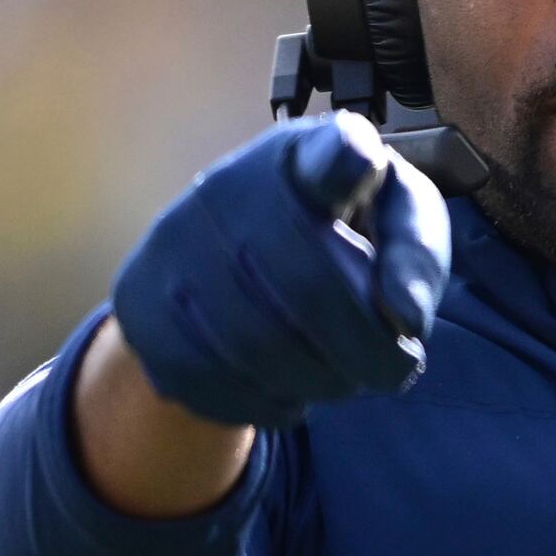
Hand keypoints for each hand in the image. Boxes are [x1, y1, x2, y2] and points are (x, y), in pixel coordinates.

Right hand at [107, 111, 451, 430]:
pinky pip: (205, 376)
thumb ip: (417, 253)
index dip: (354, 168)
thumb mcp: (393, 222)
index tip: (369, 177)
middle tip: (394, 372)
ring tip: (343, 381)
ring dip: (318, 382)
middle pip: (307, 288)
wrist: (227, 257)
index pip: (337, 155)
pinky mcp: (139, 299)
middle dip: (365, 350)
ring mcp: (172, 241)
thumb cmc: (339, 234)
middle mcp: (226, 185)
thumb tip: (403, 317)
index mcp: (302, 154)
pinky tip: (290, 393)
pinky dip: (262, 401)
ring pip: (254, 346)